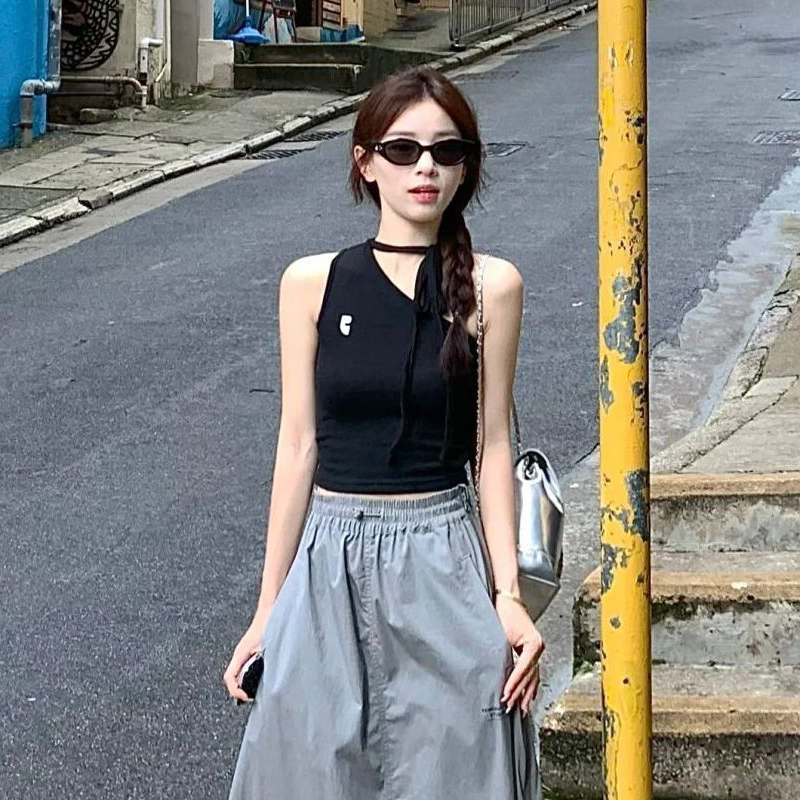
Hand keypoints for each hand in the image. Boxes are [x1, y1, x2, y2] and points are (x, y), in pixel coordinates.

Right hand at [223, 619, 268, 703]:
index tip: (247, 697)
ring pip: (238, 673)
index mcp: (240, 654)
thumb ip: (262, 661)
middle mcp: (239, 653)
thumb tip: (263, 678)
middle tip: (252, 698)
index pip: (229, 678)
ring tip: (255, 692)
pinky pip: (244, 667)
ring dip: (244, 684)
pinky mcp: (250, 650)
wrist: (270, 609)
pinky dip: (248, 676)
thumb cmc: (269, 624)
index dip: (236, 691)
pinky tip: (259, 679)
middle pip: (232, 678)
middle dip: (239, 691)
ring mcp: (243, 652)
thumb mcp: (267, 646)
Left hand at [494, 594, 544, 717]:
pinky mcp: (530, 650)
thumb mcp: (501, 634)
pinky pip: (531, 672)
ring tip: (520, 709)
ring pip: (532, 677)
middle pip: (529, 676)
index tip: (505, 695)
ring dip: (525, 693)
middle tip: (509, 707)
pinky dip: (528, 685)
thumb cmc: (504, 612)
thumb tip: (496, 674)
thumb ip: (501, 654)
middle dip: (519, 693)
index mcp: (534, 644)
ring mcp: (536, 650)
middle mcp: (538, 648)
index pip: (523, 669)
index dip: (514, 684)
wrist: (507, 598)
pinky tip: (527, 696)